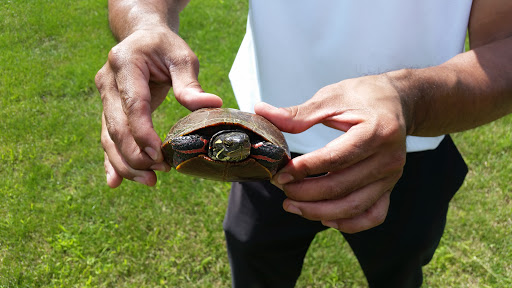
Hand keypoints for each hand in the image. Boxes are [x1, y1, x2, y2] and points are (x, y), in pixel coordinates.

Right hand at [95, 27, 221, 187]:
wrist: (141, 38)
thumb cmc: (164, 47)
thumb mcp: (182, 57)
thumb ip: (190, 83)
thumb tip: (212, 104)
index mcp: (126, 65)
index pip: (133, 105)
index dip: (143, 133)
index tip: (158, 155)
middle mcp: (108, 82)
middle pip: (116, 126)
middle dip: (135, 154)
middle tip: (158, 172)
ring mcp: (103, 97)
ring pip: (108, 137)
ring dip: (125, 163)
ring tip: (148, 181)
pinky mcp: (106, 109)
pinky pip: (106, 138)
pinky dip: (111, 161)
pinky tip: (115, 182)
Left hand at [255, 75, 407, 232]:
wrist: (397, 102)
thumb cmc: (363, 96)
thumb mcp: (331, 97)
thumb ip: (299, 113)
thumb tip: (262, 112)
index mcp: (376, 132)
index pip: (334, 159)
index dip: (304, 170)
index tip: (279, 174)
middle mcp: (388, 158)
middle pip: (342, 187)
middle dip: (306, 194)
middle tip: (281, 189)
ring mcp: (392, 176)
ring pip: (354, 206)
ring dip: (319, 212)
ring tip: (292, 205)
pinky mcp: (390, 186)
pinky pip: (373, 215)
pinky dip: (348, 223)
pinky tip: (324, 218)